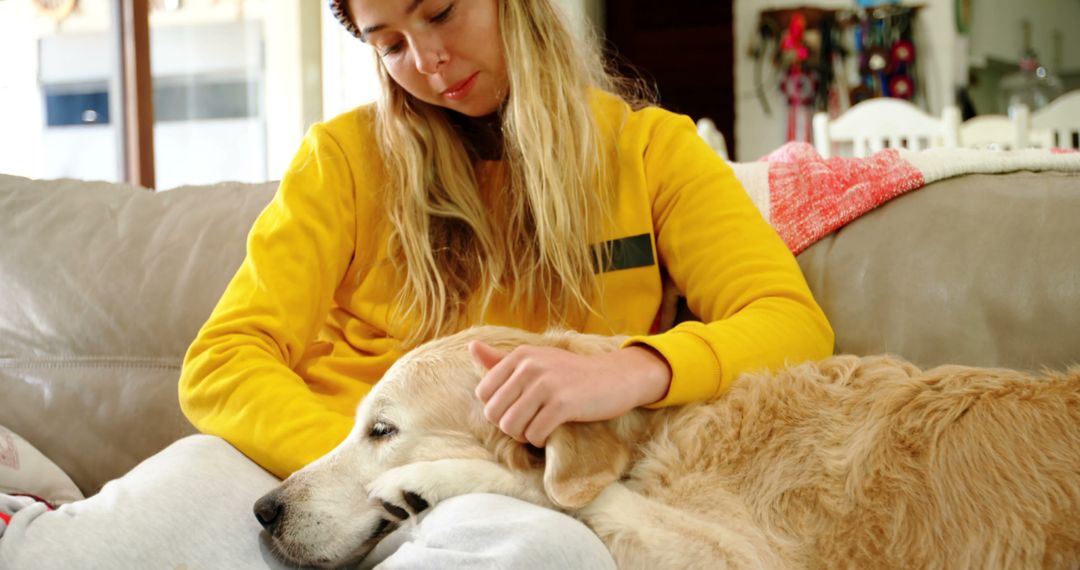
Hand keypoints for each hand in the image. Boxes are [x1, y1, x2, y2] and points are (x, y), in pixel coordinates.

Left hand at [470, 340, 670, 446]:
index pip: (483, 394)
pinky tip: (550, 433)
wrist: (616, 377)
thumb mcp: (536, 360)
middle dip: (508, 426)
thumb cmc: (571, 373)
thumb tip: (471, 347)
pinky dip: (539, 440)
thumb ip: (501, 359)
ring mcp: (546, 384)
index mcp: (520, 355)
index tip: (517, 410)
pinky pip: (534, 434)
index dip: (497, 410)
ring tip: (538, 429)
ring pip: (511, 426)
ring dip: (523, 436)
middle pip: (494, 413)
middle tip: (528, 424)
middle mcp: (530, 366)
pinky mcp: (563, 403)